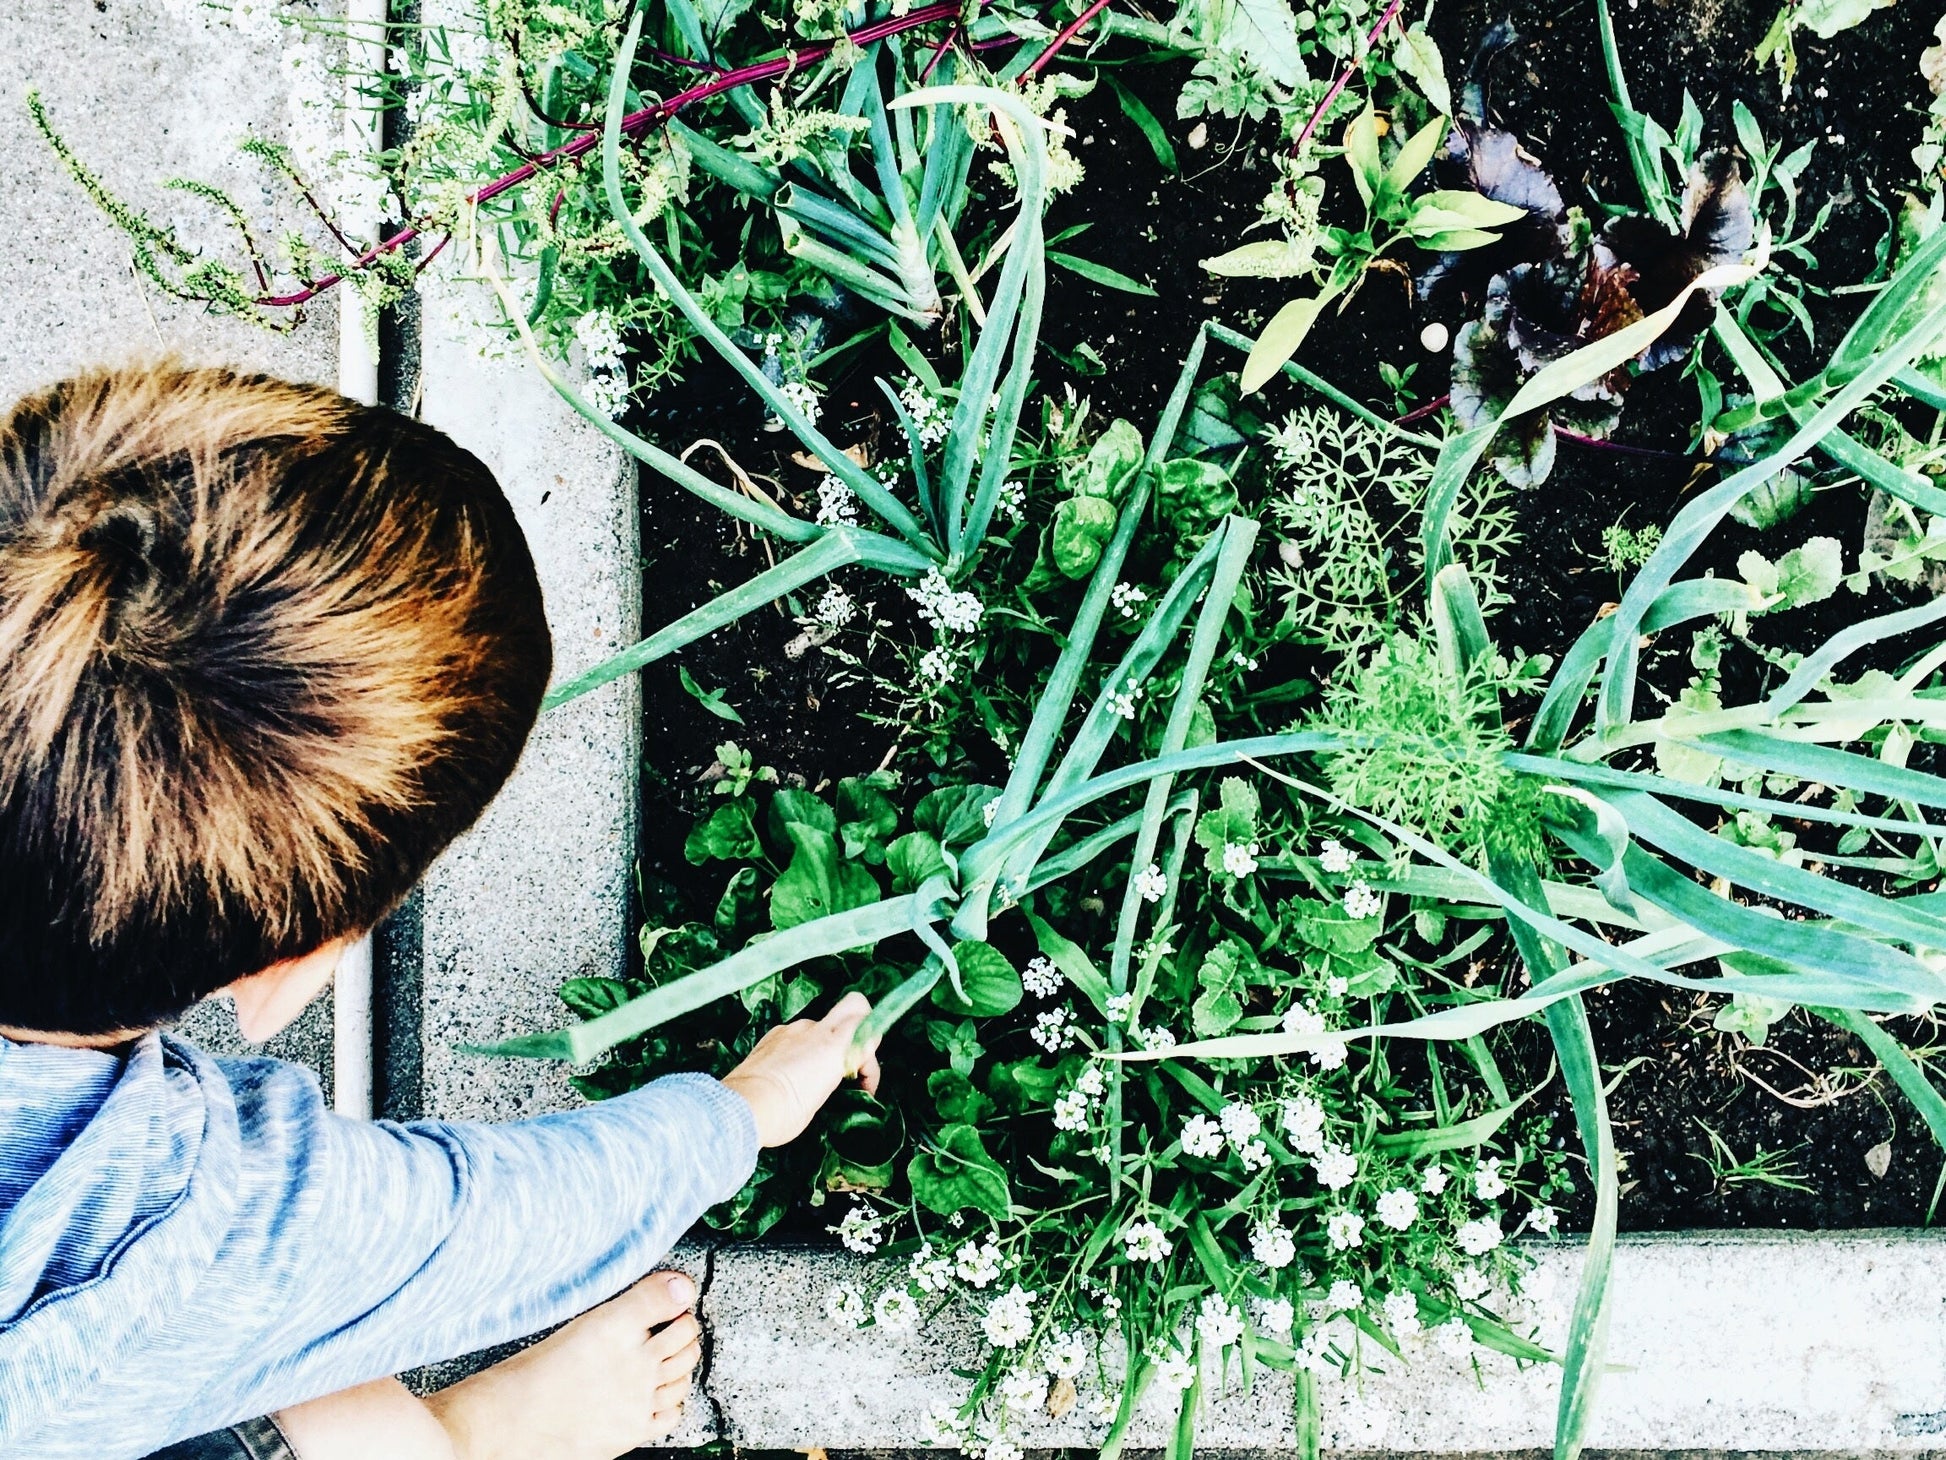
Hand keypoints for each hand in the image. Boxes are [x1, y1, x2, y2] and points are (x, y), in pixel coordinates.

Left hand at [720, 991, 880, 1147]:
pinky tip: (790, 1072)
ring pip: (821, 1025)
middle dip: (861, 1024)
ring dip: (825, 1044)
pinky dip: (801, 1047)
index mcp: (834, 1048)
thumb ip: (832, 1076)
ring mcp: (791, 1030)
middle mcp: (815, 1031)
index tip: (863, 1088)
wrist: (741, 1108)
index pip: (870, 1033)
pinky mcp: (771, 1035)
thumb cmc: (783, 1113)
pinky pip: (796, 1034)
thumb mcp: (820, 1100)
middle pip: (854, 1005)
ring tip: (813, 1077)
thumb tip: (829, 1075)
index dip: (871, 1063)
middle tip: (852, 1059)